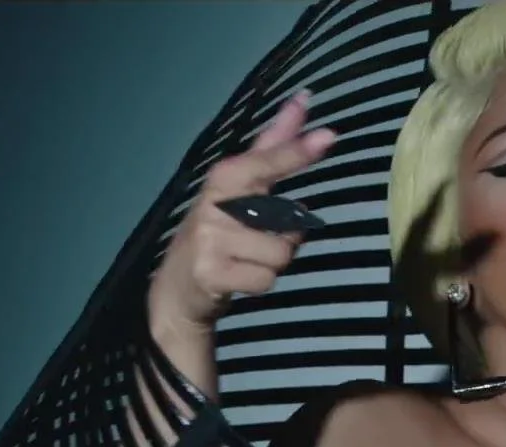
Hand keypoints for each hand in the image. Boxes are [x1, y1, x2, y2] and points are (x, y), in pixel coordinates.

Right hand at [147, 91, 336, 335]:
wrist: (176, 289)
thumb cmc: (218, 231)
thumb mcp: (241, 186)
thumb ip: (274, 145)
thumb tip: (304, 97)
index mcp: (224, 178)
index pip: (265, 162)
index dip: (295, 151)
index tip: (329, 136)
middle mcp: (214, 204)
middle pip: (286, 217)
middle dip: (285, 233)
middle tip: (253, 237)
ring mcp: (210, 239)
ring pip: (281, 253)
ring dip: (274, 261)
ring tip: (246, 258)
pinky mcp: (211, 274)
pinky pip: (266, 279)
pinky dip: (260, 282)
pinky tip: (238, 277)